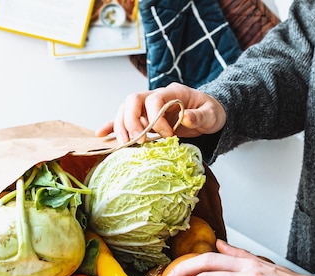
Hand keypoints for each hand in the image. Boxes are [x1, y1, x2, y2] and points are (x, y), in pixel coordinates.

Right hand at [95, 82, 226, 144]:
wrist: (209, 115)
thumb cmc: (211, 112)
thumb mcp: (212, 114)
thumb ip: (201, 116)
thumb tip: (186, 118)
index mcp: (172, 92)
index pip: (154, 100)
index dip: (156, 118)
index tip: (168, 135)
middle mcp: (156, 96)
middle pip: (132, 100)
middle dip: (131, 121)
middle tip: (139, 141)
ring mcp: (148, 107)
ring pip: (125, 110)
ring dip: (121, 126)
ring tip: (124, 144)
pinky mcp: (145, 118)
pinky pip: (124, 119)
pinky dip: (113, 126)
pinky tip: (102, 135)